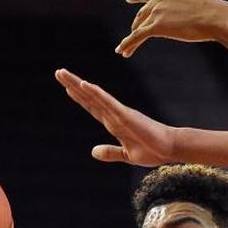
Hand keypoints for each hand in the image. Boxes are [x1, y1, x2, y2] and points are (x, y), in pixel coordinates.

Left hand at [55, 68, 176, 165]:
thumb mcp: (126, 155)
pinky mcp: (126, 115)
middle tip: (58, 72)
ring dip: (77, 84)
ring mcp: (119, 113)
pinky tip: (84, 85)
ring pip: (94, 95)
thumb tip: (92, 152)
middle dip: (73, 85)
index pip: (93, 107)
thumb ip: (110, 152)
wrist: (169, 149)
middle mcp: (114, 114)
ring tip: (62, 73)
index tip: (68, 87)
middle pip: (89, 97)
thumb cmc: (152, 151)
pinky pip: (107, 102)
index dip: (80, 97)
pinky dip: (96, 93)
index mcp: (114, 123)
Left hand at [117, 0, 227, 56]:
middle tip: (132, 34)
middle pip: (142, 14)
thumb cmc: (212, 6)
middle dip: (136, 25)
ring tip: (125, 49)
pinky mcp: (157, 26)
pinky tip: (122, 51)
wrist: (215, 17)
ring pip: (138, 27)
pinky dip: (128, 43)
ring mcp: (157, 11)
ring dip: (131, 39)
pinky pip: (138, 36)